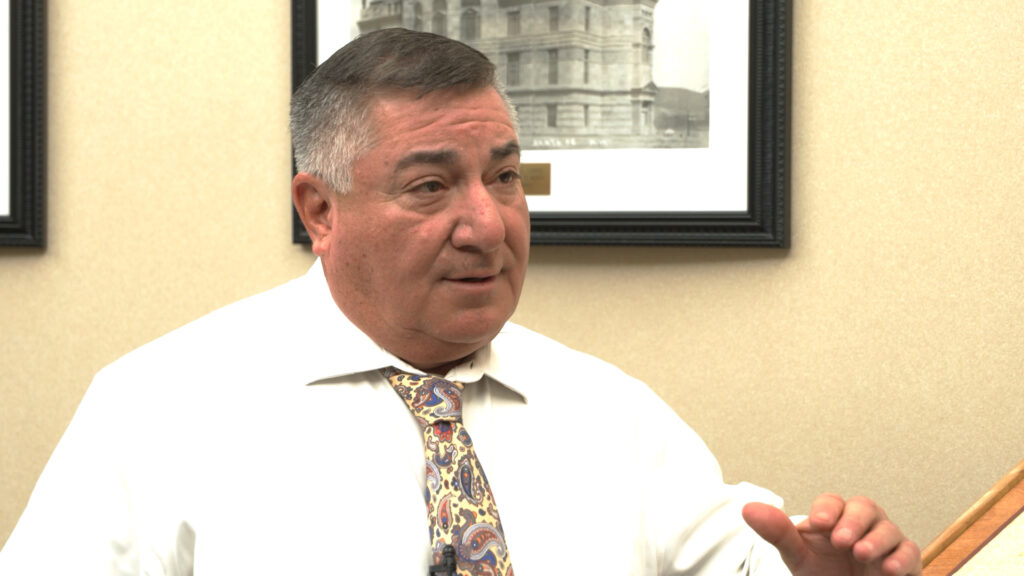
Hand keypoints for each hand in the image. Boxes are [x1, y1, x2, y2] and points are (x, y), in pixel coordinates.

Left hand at [742, 494, 920, 575]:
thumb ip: (778, 534)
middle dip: (853, 521)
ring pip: (888, 528)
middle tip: (841, 540)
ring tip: (861, 553)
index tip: (817, 524)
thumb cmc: (824, 575)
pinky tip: (888, 568)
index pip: (833, 503)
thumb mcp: (799, 558)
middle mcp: (861, 527)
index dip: (827, 509)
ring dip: (876, 539)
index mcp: (834, 520)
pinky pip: (910, 552)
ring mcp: (884, 543)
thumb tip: (748, 509)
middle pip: (865, 507)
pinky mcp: (904, 562)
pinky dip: (901, 557)